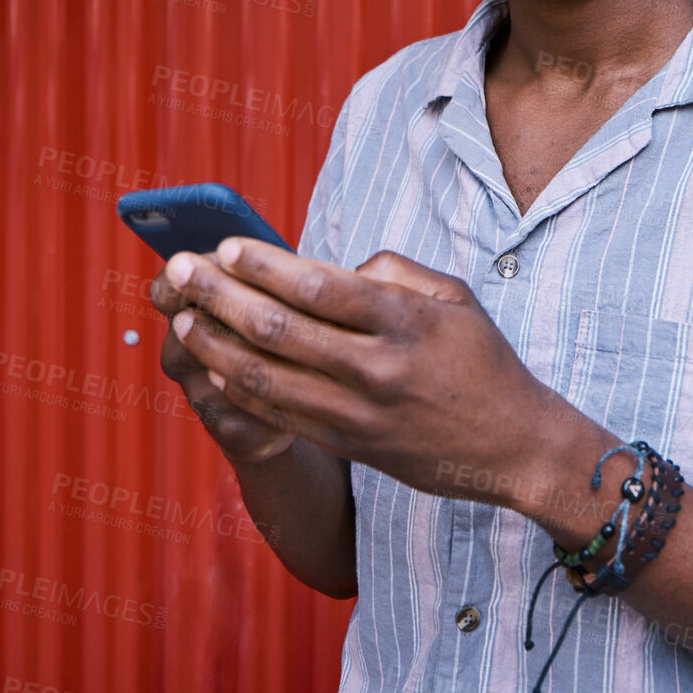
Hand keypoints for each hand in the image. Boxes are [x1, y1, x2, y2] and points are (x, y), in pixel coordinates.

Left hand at [159, 239, 592, 506]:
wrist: (512, 446)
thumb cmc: (483, 361)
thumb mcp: (454, 298)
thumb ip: (392, 272)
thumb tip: (332, 268)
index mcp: (406, 321)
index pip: (321, 288)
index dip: (266, 266)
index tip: (225, 246)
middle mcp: (378, 368)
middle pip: (280, 330)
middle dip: (220, 296)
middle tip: (180, 271)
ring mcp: (359, 413)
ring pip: (266, 378)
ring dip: (213, 345)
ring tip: (182, 316)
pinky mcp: (347, 444)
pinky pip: (277, 415)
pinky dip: (236, 389)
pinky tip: (210, 364)